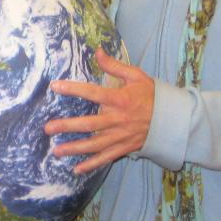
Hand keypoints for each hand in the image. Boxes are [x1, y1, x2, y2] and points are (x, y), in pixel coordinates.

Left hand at [44, 47, 154, 173]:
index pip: (92, 93)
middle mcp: (118, 119)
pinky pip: (106, 158)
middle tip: (48, 128)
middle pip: (89, 124)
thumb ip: (114, 66)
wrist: (172, 119)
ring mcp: (120, 136)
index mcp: (119, 99)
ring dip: (75, 148)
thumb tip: (97, 51)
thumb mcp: (136, 76)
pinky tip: (77, 169)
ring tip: (56, 151)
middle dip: (67, 126)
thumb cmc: (151, 95)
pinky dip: (92, 164)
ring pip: (94, 144)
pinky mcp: (124, 148)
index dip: (73, 89)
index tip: (55, 87)